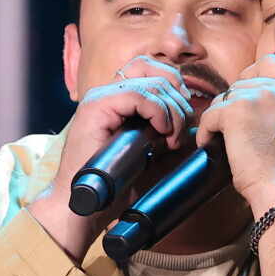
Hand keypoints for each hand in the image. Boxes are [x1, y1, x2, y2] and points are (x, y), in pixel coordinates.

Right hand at [29, 56, 203, 256]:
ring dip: (172, 111)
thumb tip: (191, 119)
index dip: (175, 86)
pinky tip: (162, 133)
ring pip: (151, 82)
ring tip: (172, 140)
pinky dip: (159, 112)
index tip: (183, 117)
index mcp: (117, 100)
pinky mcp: (96, 107)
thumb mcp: (147, 152)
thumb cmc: (112, 187)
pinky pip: (138, 95)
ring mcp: (100, 97)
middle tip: (180, 134)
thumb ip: (163, 132)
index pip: (152, 69)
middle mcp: (107, 93)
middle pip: (155, 70)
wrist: (83, 205)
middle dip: (179, 100)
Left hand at [195, 54, 274, 212]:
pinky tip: (211, 145)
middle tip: (231, 124)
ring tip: (225, 141)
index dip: (253, 78)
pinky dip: (206, 131)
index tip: (246, 96)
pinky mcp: (237, 109)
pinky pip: (210, 114)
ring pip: (226, 96)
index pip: (271, 64)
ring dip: (221, 118)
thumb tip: (253, 97)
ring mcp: (262, 95)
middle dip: (235, 99)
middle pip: (245, 78)